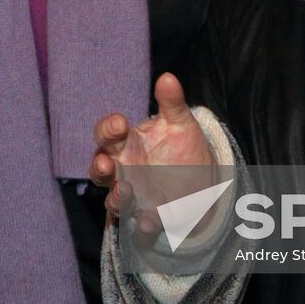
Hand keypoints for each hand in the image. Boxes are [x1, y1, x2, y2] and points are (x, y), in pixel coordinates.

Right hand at [90, 73, 215, 233]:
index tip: (120, 122)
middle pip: (100, 169)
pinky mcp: (150, 218)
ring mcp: (135, 196)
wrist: (204, 183)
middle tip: (107, 163)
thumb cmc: (181, 148)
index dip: (108, 129)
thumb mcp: (180, 124)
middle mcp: (124, 171)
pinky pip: (140, 226)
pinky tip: (150, 223)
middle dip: (101, 167)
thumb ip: (172, 103)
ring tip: (126, 192)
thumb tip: (168, 77)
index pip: (107, 135)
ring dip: (118, 198)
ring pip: (115, 200)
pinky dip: (143, 226)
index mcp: (126, 143)